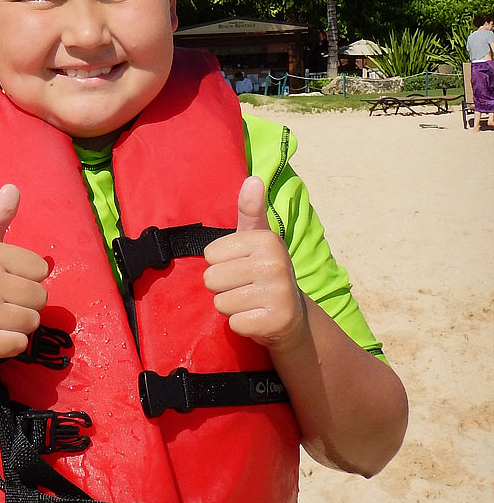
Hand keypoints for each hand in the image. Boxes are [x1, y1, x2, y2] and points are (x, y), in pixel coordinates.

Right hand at [0, 184, 48, 360]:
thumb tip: (13, 188)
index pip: (41, 270)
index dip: (27, 276)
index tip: (4, 278)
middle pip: (40, 297)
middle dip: (26, 301)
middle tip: (2, 300)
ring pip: (32, 321)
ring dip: (20, 322)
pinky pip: (19, 343)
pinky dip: (12, 342)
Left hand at [203, 176, 306, 348]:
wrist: (291, 315)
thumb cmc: (264, 271)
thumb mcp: (256, 239)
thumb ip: (250, 210)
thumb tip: (253, 178)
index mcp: (267, 240)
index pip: (210, 254)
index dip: (221, 263)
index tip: (242, 266)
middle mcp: (275, 264)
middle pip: (211, 279)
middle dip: (223, 287)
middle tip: (245, 287)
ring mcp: (278, 294)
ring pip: (220, 303)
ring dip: (231, 306)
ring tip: (250, 301)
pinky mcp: (275, 321)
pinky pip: (234, 323)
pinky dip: (242, 324)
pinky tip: (257, 317)